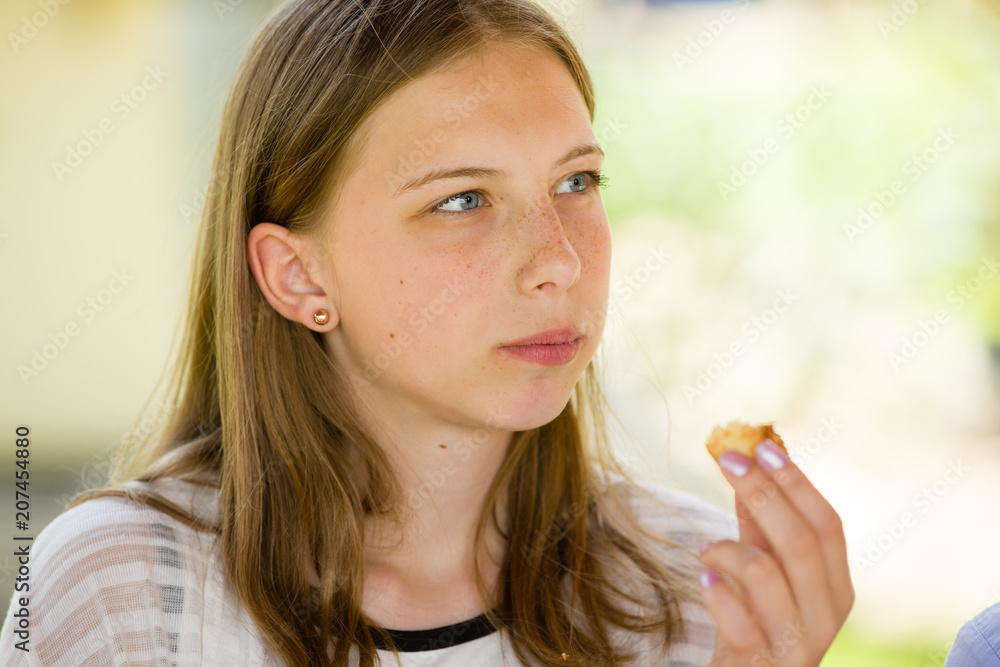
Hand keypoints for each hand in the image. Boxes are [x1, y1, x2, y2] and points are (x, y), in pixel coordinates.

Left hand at [698, 439, 853, 665]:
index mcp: (836, 586)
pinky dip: (718, 594)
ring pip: (768, 575)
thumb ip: (758, 524)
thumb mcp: (761, 570)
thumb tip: (747, 458)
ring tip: (705, 547)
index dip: (796, 482)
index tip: (762, 447)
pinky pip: (740, 623)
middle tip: (727, 460)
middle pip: (801, 541)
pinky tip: (704, 577)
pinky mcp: (762, 664)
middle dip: (763, 493)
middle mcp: (826, 614)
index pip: (828, 524)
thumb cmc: (753, 623)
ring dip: (730, 548)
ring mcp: (796, 644)